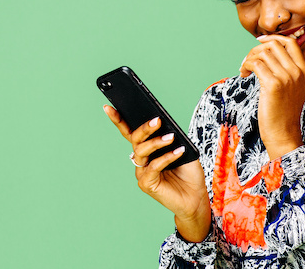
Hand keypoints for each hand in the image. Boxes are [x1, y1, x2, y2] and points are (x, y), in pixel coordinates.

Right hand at [103, 106, 210, 241]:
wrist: (195, 197)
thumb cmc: (188, 173)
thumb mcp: (182, 148)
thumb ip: (171, 137)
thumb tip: (163, 124)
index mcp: (147, 150)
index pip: (130, 132)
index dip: (118, 120)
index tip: (108, 107)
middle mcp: (141, 160)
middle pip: (135, 139)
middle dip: (144, 128)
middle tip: (157, 120)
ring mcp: (142, 172)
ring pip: (141, 151)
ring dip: (156, 142)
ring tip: (171, 137)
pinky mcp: (146, 184)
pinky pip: (153, 166)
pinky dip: (166, 157)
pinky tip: (178, 151)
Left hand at [240, 34, 304, 158]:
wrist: (283, 133)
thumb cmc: (282, 112)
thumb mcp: (291, 88)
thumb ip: (285, 71)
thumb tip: (265, 54)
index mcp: (304, 71)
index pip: (291, 43)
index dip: (274, 38)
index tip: (259, 41)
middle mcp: (297, 72)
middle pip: (274, 45)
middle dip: (256, 49)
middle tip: (248, 61)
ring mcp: (286, 78)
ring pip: (263, 53)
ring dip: (248, 58)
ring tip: (244, 70)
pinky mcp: (273, 85)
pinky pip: (256, 64)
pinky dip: (246, 66)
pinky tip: (244, 75)